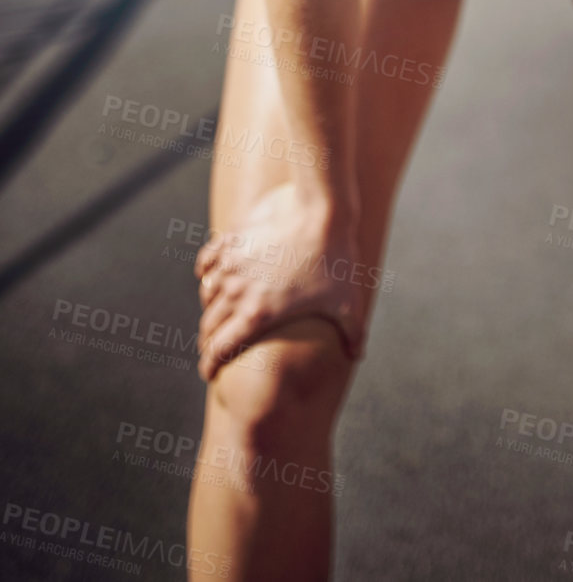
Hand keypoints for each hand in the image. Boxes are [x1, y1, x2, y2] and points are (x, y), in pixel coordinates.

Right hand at [194, 183, 366, 380]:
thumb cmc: (336, 258)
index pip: (220, 349)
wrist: (321, 209)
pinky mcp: (232, 237)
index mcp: (257, 315)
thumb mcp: (347, 301)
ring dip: (210, 306)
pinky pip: (207, 260)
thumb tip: (358, 355)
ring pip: (207, 293)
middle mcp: (235, 292)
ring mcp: (230, 263)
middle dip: (208, 340)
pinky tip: (209, 274)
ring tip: (216, 312)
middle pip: (209, 325)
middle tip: (213, 346)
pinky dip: (206, 271)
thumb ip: (353, 333)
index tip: (209, 373)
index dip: (211, 365)